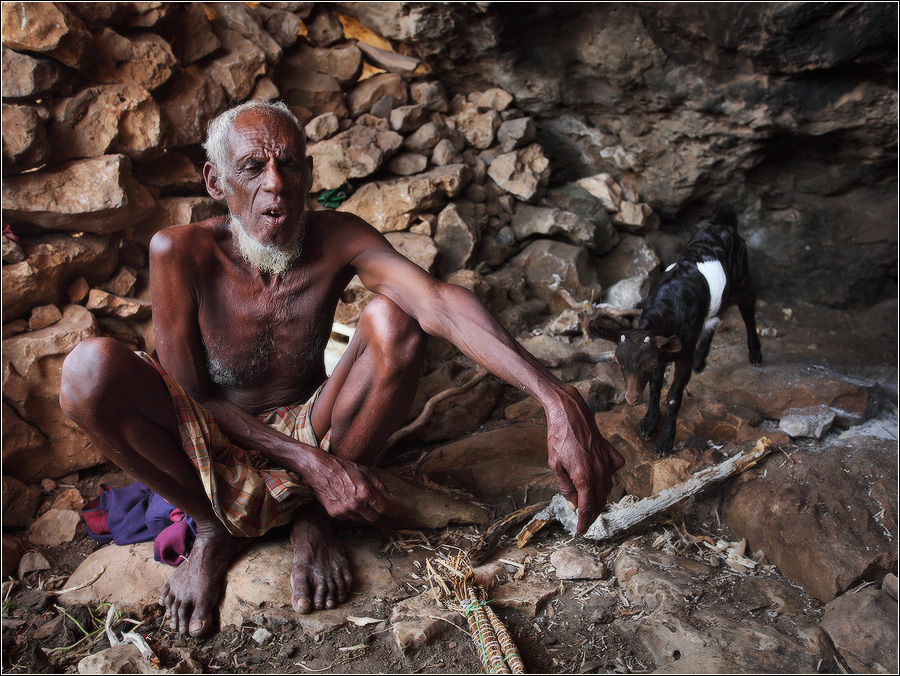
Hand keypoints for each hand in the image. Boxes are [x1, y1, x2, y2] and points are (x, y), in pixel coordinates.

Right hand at [301, 452, 392, 522]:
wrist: (322, 470)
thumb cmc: (345, 469)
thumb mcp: (365, 472)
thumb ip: (380, 486)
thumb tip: (390, 497)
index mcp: (366, 492)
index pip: (382, 507)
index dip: (383, 504)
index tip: (380, 502)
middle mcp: (356, 504)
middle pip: (373, 518)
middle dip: (373, 511)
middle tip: (369, 503)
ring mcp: (345, 510)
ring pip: (360, 519)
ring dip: (360, 511)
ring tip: (353, 498)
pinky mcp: (335, 514)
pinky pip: (347, 518)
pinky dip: (348, 512)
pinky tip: (344, 500)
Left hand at [546, 390, 624, 534]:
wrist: (569, 413)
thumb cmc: (559, 437)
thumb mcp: (555, 465)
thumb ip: (565, 487)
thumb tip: (573, 505)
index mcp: (584, 477)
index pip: (587, 507)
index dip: (584, 522)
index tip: (580, 530)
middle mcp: (599, 471)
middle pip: (600, 501)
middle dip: (592, 514)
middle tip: (584, 521)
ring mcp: (607, 461)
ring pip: (608, 487)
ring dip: (600, 498)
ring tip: (591, 504)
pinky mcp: (610, 452)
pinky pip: (615, 469)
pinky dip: (610, 476)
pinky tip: (603, 477)